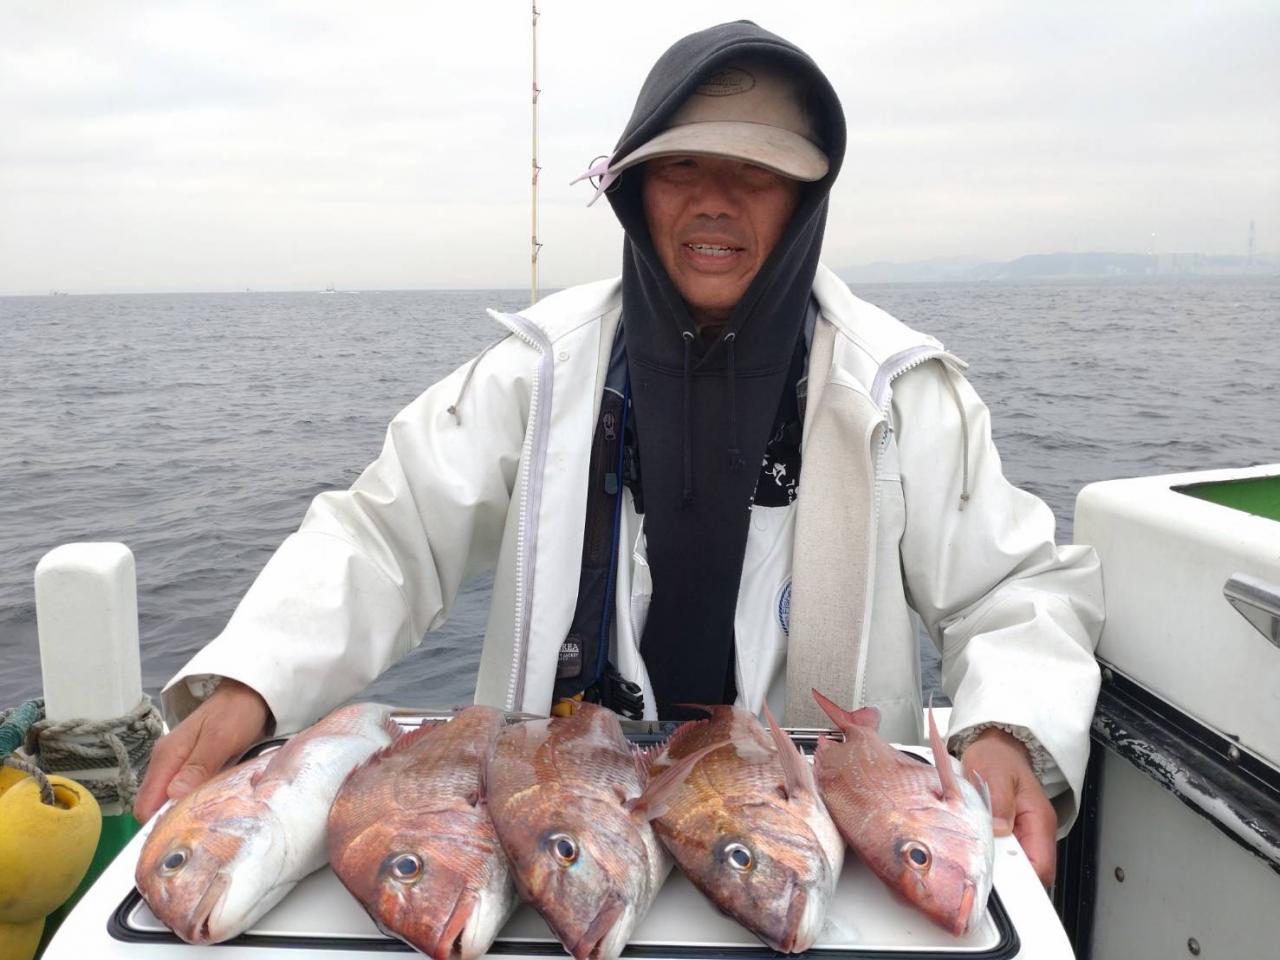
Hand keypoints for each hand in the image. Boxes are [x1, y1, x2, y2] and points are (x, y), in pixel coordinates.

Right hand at [133, 679, 271, 822]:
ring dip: (189, 816)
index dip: (157, 826)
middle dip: (174, 824)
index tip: (180, 838)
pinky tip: (217, 809)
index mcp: (166, 757)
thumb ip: (198, 766)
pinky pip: (188, 796)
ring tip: (212, 824)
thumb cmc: (235, 713)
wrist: (249, 694)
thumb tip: (173, 796)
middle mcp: (167, 765)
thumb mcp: (220, 738)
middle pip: (157, 808)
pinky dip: (199, 805)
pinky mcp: (194, 771)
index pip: (145, 805)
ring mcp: (180, 769)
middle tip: (203, 834)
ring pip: (173, 804)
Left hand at [960, 727, 1056, 885]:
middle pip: (1028, 872)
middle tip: (975, 867)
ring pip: (1014, 866)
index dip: (1021, 881)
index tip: (996, 880)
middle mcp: (1035, 832)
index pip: (1041, 866)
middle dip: (1003, 876)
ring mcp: (1024, 834)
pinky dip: (987, 853)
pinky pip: (1002, 853)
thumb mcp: (994, 771)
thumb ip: (999, 800)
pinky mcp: (1010, 834)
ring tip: (970, 852)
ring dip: (993, 863)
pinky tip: (972, 844)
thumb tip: (1000, 828)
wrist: (997, 747)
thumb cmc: (998, 757)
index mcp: (1039, 820)